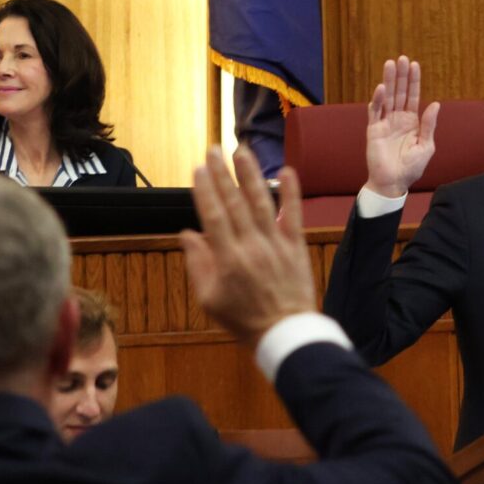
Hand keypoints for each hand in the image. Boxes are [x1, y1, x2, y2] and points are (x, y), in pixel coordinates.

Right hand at [180, 146, 315, 347]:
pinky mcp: (295, 246)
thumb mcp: (210, 300)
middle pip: (234, 203)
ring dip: (250, 175)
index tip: (197, 169)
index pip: (213, 216)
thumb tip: (187, 234)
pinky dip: (291, 193)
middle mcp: (252, 246)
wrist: (285, 332)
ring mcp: (276, 244)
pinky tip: (286, 170)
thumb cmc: (244, 320)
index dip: (205, 190)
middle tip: (213, 150)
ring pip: (261, 203)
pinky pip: (294, 215)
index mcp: (228, 259)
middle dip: (222, 174)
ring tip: (241, 151)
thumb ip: (198, 265)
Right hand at [365, 56, 439, 197]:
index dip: (413, 81)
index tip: (414, 64)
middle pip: (399, 92)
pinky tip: (381, 89)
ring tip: (390, 64)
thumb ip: (429, 125)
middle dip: (401, 75)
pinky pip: (375, 112)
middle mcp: (398, 119)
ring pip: (387, 98)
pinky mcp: (373, 130)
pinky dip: (378, 100)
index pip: (413, 96)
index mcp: (412, 122)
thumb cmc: (411, 168)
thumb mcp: (426, 146)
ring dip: (388, 81)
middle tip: (401, 58)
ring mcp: (385, 123)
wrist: (393, 183)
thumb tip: (435, 104)